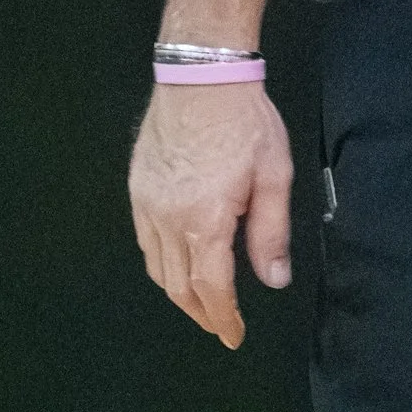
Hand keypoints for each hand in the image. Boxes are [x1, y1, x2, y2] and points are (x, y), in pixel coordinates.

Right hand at [127, 80, 293, 349]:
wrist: (201, 75)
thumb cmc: (243, 120)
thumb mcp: (274, 176)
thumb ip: (271, 234)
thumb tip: (273, 279)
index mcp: (204, 220)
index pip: (211, 289)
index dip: (223, 319)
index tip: (234, 336)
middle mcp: (168, 218)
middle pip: (179, 287)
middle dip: (201, 313)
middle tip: (221, 325)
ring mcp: (147, 204)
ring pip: (157, 268)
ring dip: (179, 292)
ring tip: (202, 302)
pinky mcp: (137, 189)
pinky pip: (145, 241)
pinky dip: (161, 263)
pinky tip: (178, 263)